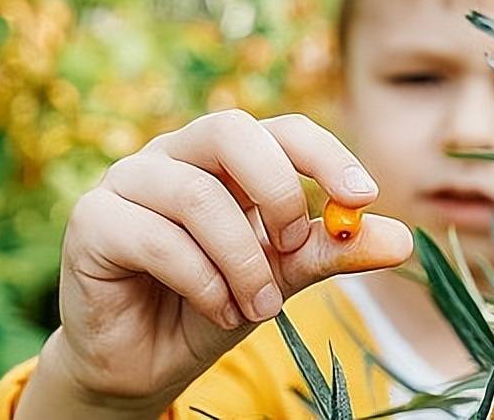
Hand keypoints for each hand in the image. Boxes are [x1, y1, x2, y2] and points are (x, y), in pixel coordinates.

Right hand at [16, 110, 413, 418]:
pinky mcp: (91, 221)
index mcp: (223, 157)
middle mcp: (173, 155)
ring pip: (197, 195)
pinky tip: (219, 310)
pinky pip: (155, 237)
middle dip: (278, 190)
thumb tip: (402, 237)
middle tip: (295, 248)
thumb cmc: (211, 304)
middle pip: (231, 130)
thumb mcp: (281, 278)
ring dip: (242, 260)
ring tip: (258, 307)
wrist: (142, 364)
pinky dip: (201, 280)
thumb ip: (331, 251)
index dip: (324, 154)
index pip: (279, 129)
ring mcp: (127, 182)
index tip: (363, 198)